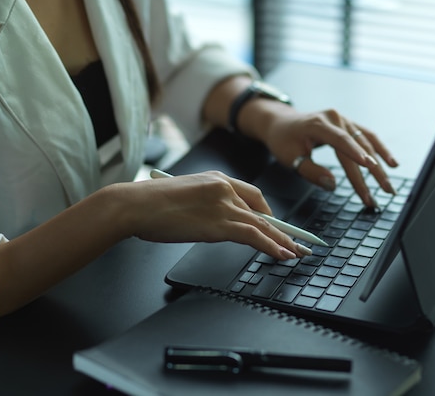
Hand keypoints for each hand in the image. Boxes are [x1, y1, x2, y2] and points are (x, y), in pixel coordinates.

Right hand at [128, 171, 309, 259]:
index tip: (277, 224)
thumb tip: (211, 221)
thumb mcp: (182, 197)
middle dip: (283, 229)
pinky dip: (272, 246)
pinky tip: (282, 254)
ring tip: (297, 253)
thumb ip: (202, 205)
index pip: (251, 195)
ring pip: (263, 225)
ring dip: (284, 241)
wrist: (135, 205)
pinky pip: (254, 236)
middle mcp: (224, 188)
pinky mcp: (219, 224)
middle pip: (262, 210)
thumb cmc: (149, 203)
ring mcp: (223, 205)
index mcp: (215, 179)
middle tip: (299, 241)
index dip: (268, 212)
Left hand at [263, 107, 398, 206]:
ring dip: (380, 165)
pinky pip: (368, 137)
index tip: (369, 167)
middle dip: (372, 172)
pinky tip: (392, 163)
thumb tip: (332, 184)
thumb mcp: (290, 158)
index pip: (340, 140)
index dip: (356, 153)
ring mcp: (344, 120)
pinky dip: (381, 150)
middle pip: (358, 146)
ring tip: (388, 186)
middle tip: (384, 191)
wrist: (282, 123)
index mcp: (318, 124)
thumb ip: (311, 171)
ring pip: (367, 143)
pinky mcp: (348, 125)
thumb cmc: (284, 140)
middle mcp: (335, 118)